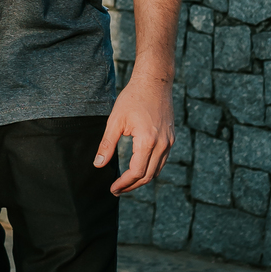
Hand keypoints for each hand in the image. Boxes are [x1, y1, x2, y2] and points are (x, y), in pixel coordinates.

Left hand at [94, 70, 174, 194]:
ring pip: (157, 170)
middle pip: (148, 176)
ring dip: (142, 179)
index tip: (112, 188)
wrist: (154, 81)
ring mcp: (169, 141)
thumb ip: (107, 144)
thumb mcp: (115, 120)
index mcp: (148, 141)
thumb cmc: (133, 97)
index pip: (136, 172)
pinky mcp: (171, 137)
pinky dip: (151, 168)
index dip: (124, 183)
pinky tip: (139, 167)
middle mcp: (162, 144)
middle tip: (117, 190)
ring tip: (126, 182)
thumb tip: (98, 164)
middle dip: (132, 186)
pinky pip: (162, 160)